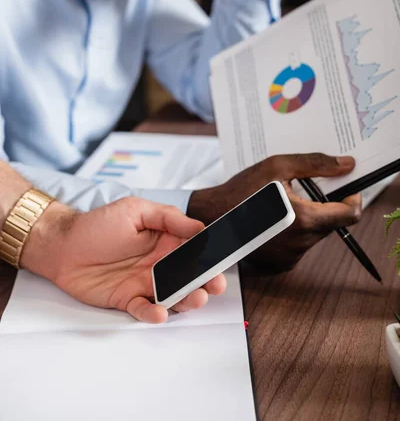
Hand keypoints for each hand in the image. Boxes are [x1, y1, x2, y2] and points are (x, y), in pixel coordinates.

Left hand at [20, 198, 226, 323]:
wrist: (63, 245)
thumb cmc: (98, 224)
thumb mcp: (136, 209)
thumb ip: (168, 217)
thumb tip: (199, 227)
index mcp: (166, 240)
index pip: (194, 249)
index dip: (210, 256)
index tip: (221, 260)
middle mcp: (160, 263)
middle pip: (190, 276)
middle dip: (206, 282)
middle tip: (214, 285)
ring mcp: (145, 283)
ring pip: (174, 296)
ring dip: (187, 300)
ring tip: (195, 299)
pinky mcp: (128, 299)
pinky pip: (145, 309)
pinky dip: (154, 313)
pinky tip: (160, 312)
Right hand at [188, 153, 361, 272]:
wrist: (210, 219)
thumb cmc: (240, 191)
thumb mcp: (277, 166)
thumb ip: (316, 164)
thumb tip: (347, 164)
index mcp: (305, 219)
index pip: (350, 214)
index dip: (353, 197)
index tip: (346, 186)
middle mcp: (301, 243)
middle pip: (332, 223)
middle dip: (324, 204)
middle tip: (302, 189)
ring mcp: (291, 257)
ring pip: (316, 234)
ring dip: (308, 218)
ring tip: (282, 203)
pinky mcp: (281, 264)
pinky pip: (301, 245)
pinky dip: (295, 231)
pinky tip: (275, 219)